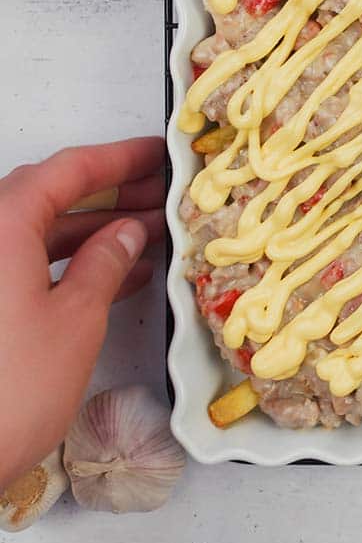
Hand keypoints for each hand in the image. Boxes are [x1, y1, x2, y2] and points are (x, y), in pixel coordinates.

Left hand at [0, 137, 165, 487]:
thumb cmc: (8, 390)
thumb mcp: (75, 320)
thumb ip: (105, 265)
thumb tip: (127, 231)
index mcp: (0, 227)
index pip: (66, 171)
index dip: (119, 158)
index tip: (160, 152)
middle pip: (48, 195)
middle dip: (111, 193)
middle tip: (164, 193)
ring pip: (39, 232)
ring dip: (95, 230)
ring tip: (154, 233)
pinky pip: (27, 263)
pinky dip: (71, 261)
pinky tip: (118, 273)